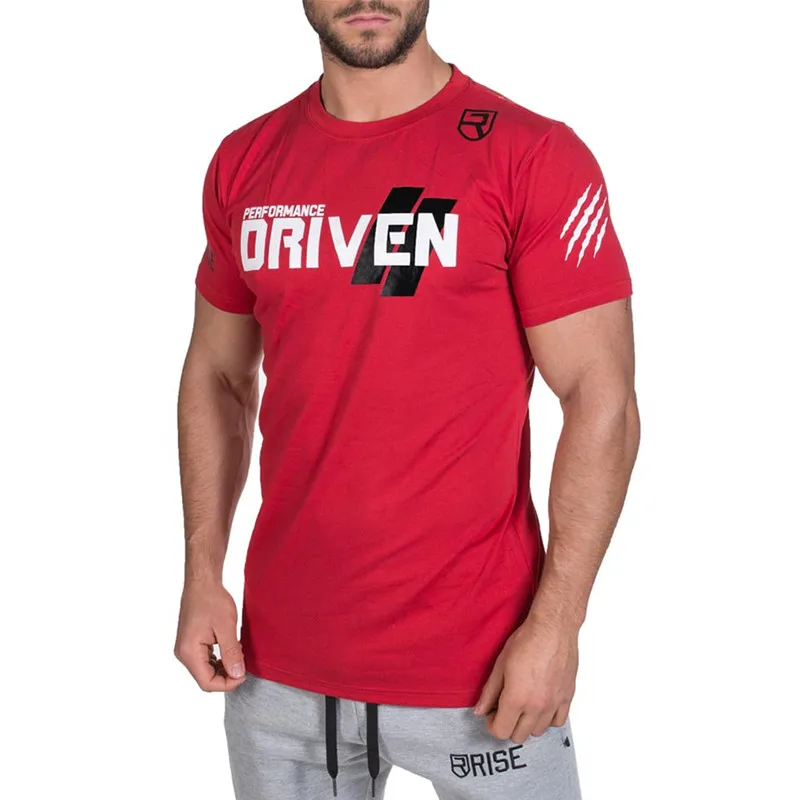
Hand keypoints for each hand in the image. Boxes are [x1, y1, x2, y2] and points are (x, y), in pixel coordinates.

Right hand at [174, 579, 246, 691]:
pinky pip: (205, 660)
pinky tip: (230, 649)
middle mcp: (184, 654)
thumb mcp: (226, 627)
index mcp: (189, 652)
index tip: (244, 674)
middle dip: (226, 676)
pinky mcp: (191, 643)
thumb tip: (238, 675)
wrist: (202, 582)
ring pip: (206, 670)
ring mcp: (186, 649)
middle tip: (243, 664)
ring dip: (223, 668)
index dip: (227, 683)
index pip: (207, 682)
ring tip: (238, 654)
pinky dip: (219, 660)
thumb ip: (231, 653)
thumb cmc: (212, 600)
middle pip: (205, 679)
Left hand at [473, 614, 578, 742]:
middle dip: (508, 725)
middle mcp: (536, 707)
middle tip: (505, 708)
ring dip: (528, 723)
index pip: (501, 731)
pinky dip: (548, 719)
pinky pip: (558, 722)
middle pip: (519, 736)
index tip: (492, 713)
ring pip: (538, 732)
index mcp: (516, 698)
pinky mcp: (567, 698)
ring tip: (523, 705)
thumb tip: (480, 710)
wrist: (553, 629)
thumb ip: (489, 691)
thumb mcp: (500, 664)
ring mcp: (554, 704)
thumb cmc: (526, 641)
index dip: (492, 724)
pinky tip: (541, 704)